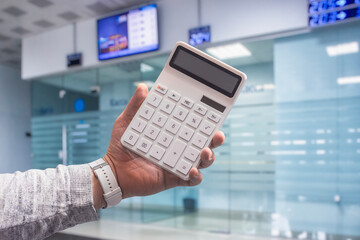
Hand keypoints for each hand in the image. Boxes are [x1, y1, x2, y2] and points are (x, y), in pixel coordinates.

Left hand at [94, 84, 224, 207]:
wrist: (113, 171)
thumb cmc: (121, 146)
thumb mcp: (127, 122)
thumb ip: (135, 106)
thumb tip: (143, 87)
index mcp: (171, 134)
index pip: (192, 126)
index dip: (205, 121)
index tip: (212, 114)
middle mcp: (178, 148)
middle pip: (203, 143)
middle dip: (215, 139)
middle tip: (217, 135)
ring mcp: (177, 164)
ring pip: (201, 161)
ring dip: (209, 157)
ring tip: (205, 152)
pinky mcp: (174, 179)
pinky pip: (190, 180)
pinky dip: (195, 177)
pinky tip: (192, 171)